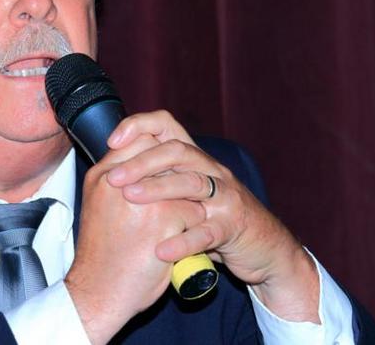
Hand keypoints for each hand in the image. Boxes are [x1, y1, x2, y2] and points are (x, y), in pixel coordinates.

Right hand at [66, 132, 207, 343]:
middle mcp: (118, 181)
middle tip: (183, 187)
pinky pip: (193, 210)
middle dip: (174, 171)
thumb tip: (142, 163)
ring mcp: (142, 198)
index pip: (136, 140)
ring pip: (180, 180)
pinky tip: (187, 237)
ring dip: (187, 196)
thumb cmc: (101, 254)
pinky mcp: (164, 219)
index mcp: (101, 176)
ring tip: (186, 213)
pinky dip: (195, 224)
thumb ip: (115, 182)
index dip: (155, 151)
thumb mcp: (97, 206)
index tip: (165, 166)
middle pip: (160, 154)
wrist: (100, 292)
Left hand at [104, 110, 319, 322]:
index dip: (138, 126)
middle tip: (113, 178)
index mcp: (194, 158)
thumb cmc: (213, 219)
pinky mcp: (235, 226)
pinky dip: (184, 241)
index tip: (111, 141)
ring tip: (129, 198)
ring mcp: (226, 196)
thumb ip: (157, 179)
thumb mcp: (185, 194)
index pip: (166, 124)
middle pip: (177, 151)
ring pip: (192, 183)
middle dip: (142, 162)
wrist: (264, 249)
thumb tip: (110, 169)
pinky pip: (208, 231)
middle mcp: (211, 169)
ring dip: (158, 189)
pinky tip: (161, 250)